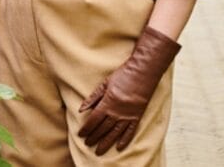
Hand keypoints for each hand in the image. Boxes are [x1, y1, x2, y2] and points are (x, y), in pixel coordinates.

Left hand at [77, 26, 179, 154]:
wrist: (142, 74)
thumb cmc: (122, 76)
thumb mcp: (104, 84)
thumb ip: (92, 98)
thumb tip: (81, 109)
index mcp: (107, 104)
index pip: (93, 120)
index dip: (86, 129)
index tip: (81, 134)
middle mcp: (117, 113)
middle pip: (103, 129)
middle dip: (94, 137)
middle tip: (88, 144)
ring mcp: (128, 116)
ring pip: (115, 133)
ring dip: (106, 143)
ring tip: (99, 151)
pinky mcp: (137, 116)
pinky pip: (130, 131)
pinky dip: (125, 140)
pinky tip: (119, 147)